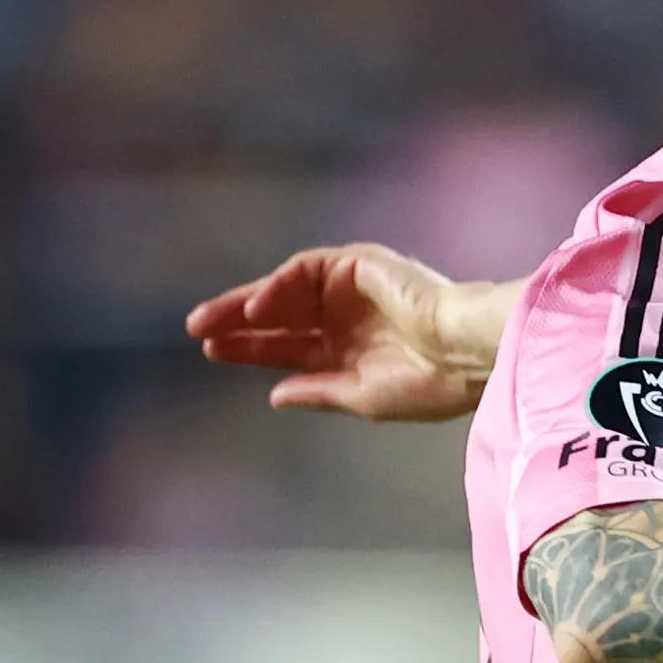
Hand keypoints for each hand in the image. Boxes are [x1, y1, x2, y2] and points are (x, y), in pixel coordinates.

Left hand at [182, 243, 504, 421]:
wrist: (466, 352)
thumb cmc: (428, 383)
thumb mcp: (362, 397)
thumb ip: (318, 391)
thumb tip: (275, 396)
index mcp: (351, 352)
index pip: (289, 347)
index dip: (251, 350)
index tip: (213, 352)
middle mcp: (346, 318)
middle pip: (280, 317)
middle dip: (237, 324)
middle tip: (196, 332)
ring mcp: (350, 290)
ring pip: (285, 291)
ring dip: (247, 304)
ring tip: (212, 322)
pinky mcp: (357, 265)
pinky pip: (305, 271)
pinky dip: (278, 288)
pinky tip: (255, 311)